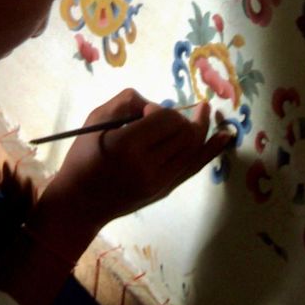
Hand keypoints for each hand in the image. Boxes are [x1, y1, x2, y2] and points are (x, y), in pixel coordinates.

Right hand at [40, 89, 232, 231]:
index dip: (160, 110)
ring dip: (198, 128)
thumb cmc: (83, 156)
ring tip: (203, 113)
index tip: (144, 113)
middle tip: (167, 116)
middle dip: (181, 118)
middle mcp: (147, 166)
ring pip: (193, 148)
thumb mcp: (96, 119)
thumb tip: (156, 107)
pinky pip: (194, 167)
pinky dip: (211, 150)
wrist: (78, 203)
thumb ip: (127, 101)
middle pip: (184, 132)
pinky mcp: (165, 191)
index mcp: (127, 146)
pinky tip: (226, 135)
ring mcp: (159, 182)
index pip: (165, 118)